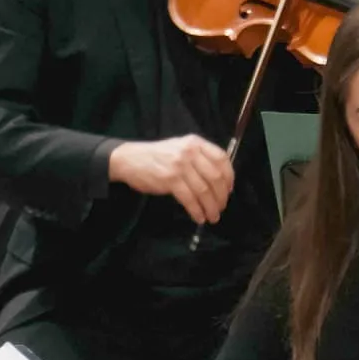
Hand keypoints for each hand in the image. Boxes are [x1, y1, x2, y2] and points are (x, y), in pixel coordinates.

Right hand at [108, 135, 234, 223]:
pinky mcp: (170, 180)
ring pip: (204, 190)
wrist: (129, 159)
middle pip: (215, 177)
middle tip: (221, 207)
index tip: (229, 190)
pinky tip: (198, 217)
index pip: (221, 158)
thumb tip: (220, 180)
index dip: (229, 176)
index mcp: (194, 142)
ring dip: (211, 207)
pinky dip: (196, 211)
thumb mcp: (180, 148)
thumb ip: (198, 157)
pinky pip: (189, 199)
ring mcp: (179, 165)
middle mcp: (189, 152)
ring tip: (212, 216)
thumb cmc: (156, 156)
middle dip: (221, 196)